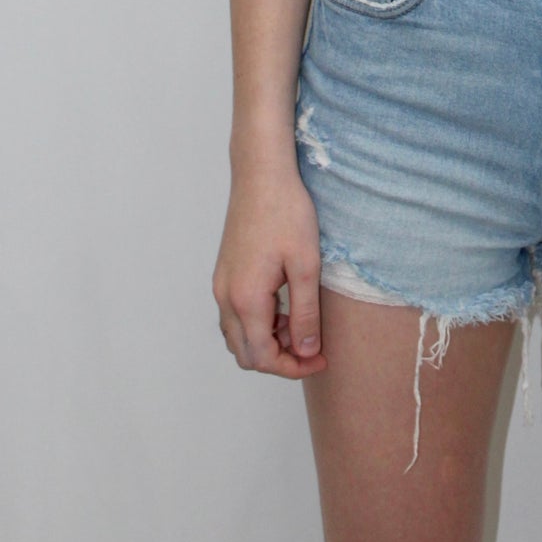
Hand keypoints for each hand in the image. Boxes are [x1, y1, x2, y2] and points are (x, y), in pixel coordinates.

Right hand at [211, 161, 328, 378]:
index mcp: (246, 299)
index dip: (292, 367)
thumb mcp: (306, 264)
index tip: (320, 358)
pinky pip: (234, 315)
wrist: (262, 174)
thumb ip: (305, 313)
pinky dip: (257, 324)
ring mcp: (222, 284)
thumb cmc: (287, 212)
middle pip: (245, 353)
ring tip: (299, 323)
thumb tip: (306, 351)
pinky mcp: (225, 272)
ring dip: (267, 342)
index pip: (262, 357)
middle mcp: (226, 297)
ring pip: (237, 336)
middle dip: (278, 359)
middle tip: (311, 347)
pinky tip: (283, 305)